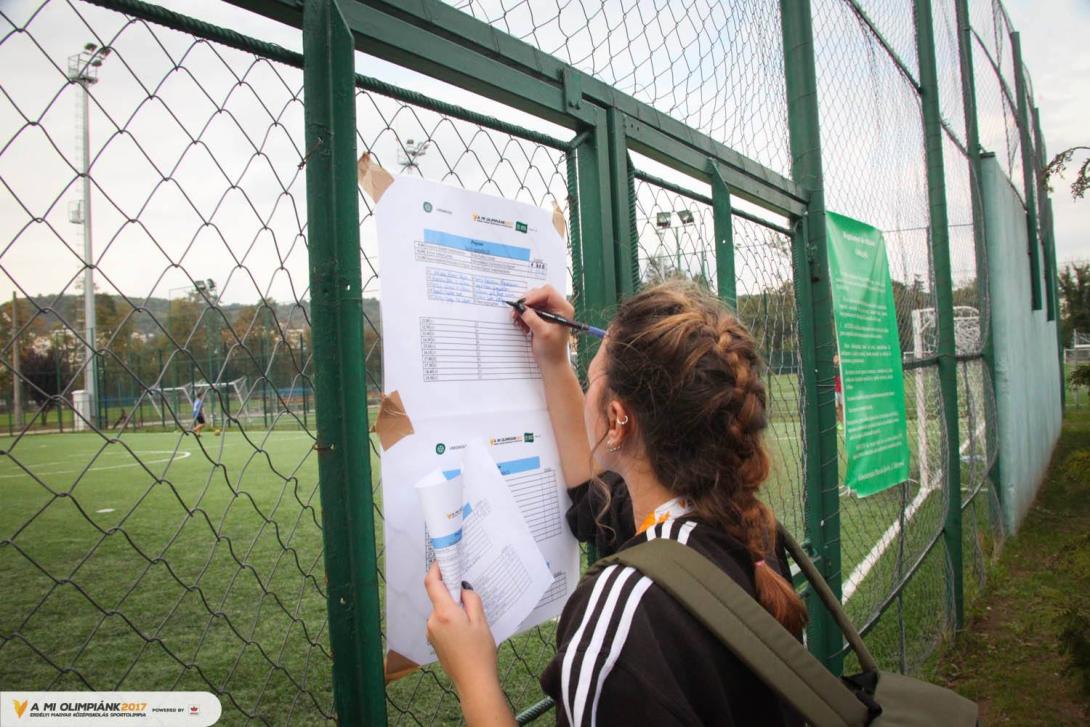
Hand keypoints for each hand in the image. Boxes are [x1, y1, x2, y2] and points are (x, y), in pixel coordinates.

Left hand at [424, 562, 497, 693]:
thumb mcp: (481, 621)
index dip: (436, 568)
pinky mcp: (434, 641)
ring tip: (473, 619)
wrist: (474, 682)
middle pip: (438, 596)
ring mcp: (432, 632)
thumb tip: (462, 588)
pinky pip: (441, 622)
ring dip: (453, 608)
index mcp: (444, 613)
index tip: (444, 560)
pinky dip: (451, 619)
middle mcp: (433, 621)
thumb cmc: (480, 653)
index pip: (432, 583)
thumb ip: (470, 599)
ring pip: (441, 610)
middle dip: (452, 592)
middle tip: (469, 592)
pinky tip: (466, 630)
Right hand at [512, 284, 573, 370]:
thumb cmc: (552, 350)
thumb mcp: (543, 334)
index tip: (523, 304)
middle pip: (539, 293)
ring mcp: (549, 311)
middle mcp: (557, 307)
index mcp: (563, 308)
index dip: (534, 296)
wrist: (551, 362)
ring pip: (533, 301)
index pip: (548, 292)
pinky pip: (530, 309)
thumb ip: (533, 319)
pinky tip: (521, 325)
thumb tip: (522, 309)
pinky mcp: (542, 317)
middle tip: (516, 311)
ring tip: (517, 319)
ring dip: (523, 309)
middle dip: (526, 302)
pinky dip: (523, 315)